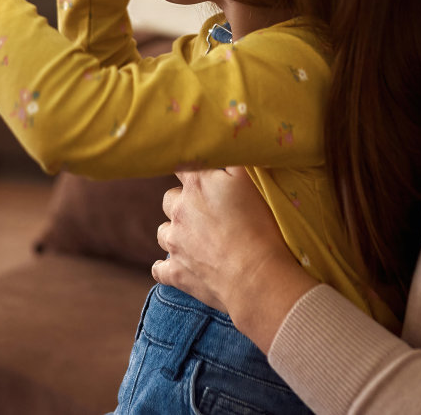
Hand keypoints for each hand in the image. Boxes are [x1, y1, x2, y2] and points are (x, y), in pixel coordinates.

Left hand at [153, 168, 318, 352]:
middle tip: (208, 212)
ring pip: (163, 232)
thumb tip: (222, 142)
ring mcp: (175, 243)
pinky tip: (180, 266)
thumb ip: (232, 157)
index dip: (190, 166)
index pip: (182, 163)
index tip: (198, 171)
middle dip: (184, 202)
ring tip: (198, 239)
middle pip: (170, 199)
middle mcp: (179, 211)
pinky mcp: (176, 273)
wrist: (256, 277)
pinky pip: (160, 268)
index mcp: (197, 184)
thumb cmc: (260, 226)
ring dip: (176, 233)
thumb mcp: (250, 180)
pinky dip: (167, 267)